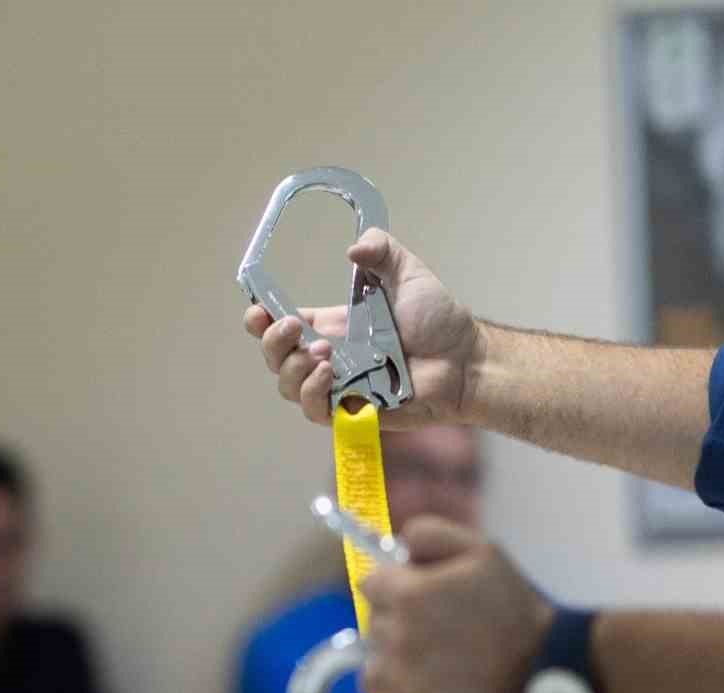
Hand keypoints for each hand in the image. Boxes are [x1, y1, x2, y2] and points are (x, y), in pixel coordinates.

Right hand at [243, 229, 480, 427]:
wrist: (465, 360)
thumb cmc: (439, 321)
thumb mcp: (408, 273)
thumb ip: (382, 250)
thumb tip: (353, 248)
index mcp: (330, 327)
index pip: (280, 325)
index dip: (260, 319)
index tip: (258, 309)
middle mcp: (327, 358)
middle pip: (274, 357)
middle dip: (272, 341)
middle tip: (293, 326)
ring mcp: (337, 388)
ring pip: (288, 386)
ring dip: (294, 368)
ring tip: (322, 353)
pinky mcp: (350, 412)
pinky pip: (315, 411)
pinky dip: (313, 393)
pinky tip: (329, 375)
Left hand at [358, 517, 552, 692]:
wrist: (551, 673)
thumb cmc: (517, 609)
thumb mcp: (482, 552)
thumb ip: (429, 534)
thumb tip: (394, 544)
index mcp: (407, 597)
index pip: (370, 586)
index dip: (396, 588)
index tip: (421, 598)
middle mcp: (395, 641)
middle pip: (373, 627)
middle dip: (399, 625)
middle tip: (442, 634)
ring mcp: (401, 685)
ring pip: (372, 672)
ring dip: (393, 667)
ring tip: (436, 667)